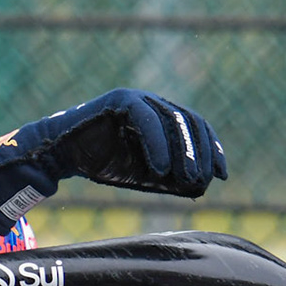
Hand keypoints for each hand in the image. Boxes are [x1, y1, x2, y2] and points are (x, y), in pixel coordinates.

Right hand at [27, 88, 227, 196]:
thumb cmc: (105, 163)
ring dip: (183, 152)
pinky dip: (156, 146)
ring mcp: (138, 98)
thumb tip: (202, 187)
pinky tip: (160, 170)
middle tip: (204, 180)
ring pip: (172, 120)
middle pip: (190, 122)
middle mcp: (154, 102)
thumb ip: (172, 179)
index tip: (221, 176)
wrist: (64, 154)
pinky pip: (146, 119)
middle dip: (201, 153)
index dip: (213, 151)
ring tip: (188, 179)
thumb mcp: (146, 175)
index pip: (198, 128)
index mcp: (164, 116)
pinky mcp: (120, 99)